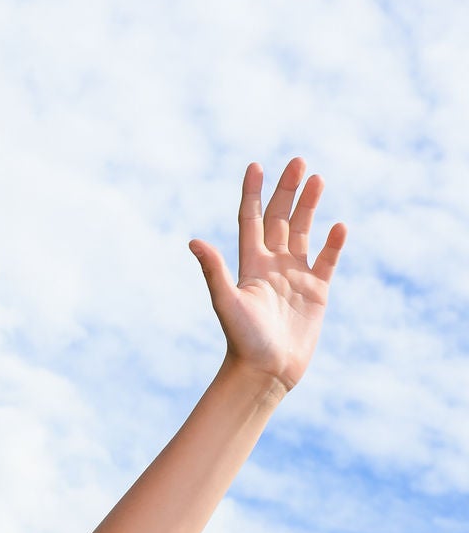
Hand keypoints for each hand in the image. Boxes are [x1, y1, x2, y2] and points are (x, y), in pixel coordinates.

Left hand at [189, 159, 345, 393]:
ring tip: (317, 179)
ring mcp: (294, 276)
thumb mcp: (226, 301)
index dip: (252, 193)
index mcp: (248, 264)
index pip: (250, 219)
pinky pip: (326, 260)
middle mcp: (271, 265)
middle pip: (279, 219)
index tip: (255, 166)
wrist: (266, 371)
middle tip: (298, 161)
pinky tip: (339, 226)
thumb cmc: (243, 340)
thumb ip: (213, 270)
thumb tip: (193, 241)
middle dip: (287, 191)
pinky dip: (333, 243)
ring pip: (302, 232)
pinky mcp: (316, 291)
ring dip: (309, 207)